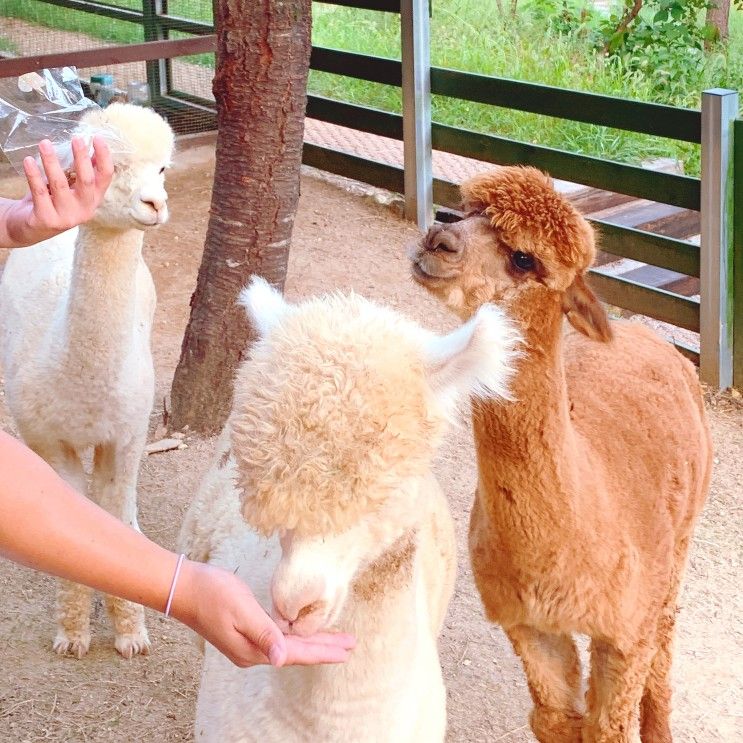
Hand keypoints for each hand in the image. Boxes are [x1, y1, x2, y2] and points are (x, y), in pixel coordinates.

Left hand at [3, 135, 112, 247]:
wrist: (31, 227)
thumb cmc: (52, 202)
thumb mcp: (71, 188)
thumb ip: (82, 172)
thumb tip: (94, 150)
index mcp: (93, 200)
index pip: (105, 177)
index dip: (104, 157)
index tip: (97, 138)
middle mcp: (84, 209)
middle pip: (87, 181)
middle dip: (82, 158)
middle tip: (76, 139)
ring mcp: (66, 216)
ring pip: (59, 184)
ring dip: (51, 161)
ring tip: (44, 143)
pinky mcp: (47, 219)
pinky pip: (39, 192)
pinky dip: (33, 175)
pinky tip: (28, 161)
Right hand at [170, 560, 355, 667]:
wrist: (184, 588)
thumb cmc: (213, 594)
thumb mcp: (242, 610)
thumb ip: (264, 634)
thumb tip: (281, 660)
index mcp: (253, 650)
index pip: (296, 654)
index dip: (323, 651)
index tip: (346, 650)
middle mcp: (252, 652)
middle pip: (296, 653)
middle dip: (324, 648)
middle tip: (350, 645)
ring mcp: (248, 644)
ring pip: (289, 645)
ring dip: (313, 642)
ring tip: (336, 640)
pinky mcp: (245, 632)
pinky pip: (278, 638)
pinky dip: (296, 635)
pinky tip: (305, 632)